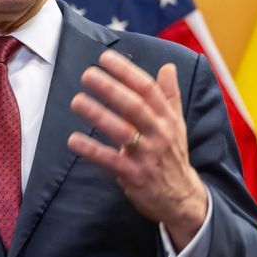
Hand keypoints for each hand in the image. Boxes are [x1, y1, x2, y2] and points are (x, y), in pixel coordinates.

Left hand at [68, 50, 207, 250]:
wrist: (182, 198)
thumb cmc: (173, 156)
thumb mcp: (177, 125)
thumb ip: (170, 95)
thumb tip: (168, 67)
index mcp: (167, 118)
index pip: (148, 89)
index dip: (126, 72)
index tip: (106, 58)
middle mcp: (159, 133)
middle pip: (135, 106)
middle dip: (110, 88)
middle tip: (88, 74)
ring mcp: (147, 155)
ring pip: (122, 131)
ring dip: (98, 115)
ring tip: (77, 101)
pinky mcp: (135, 176)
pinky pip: (111, 161)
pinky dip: (92, 150)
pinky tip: (74, 140)